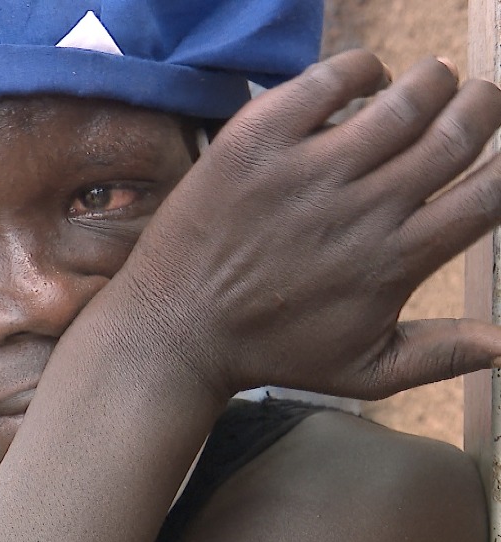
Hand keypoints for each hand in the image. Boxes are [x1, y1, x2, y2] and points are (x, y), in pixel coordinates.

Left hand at [126, 49, 500, 399]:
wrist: (175, 329)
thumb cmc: (271, 350)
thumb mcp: (363, 371)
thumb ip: (441, 355)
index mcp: (397, 259)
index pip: (489, 192)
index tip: (498, 149)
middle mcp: (362, 208)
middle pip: (457, 133)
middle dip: (483, 105)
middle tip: (478, 98)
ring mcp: (308, 170)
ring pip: (404, 99)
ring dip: (433, 81)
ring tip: (432, 81)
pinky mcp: (257, 141)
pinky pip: (328, 80)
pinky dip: (362, 68)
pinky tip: (366, 79)